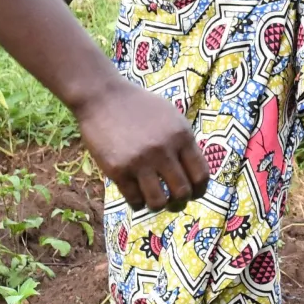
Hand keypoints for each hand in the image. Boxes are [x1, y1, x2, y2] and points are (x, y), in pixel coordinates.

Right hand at [74, 81, 210, 212]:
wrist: (103, 97)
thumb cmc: (138, 106)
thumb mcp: (171, 116)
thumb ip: (183, 142)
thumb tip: (194, 173)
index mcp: (181, 136)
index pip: (201, 175)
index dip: (200, 190)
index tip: (194, 194)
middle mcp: (163, 150)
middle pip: (182, 192)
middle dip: (180, 203)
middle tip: (174, 204)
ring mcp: (140, 161)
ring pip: (158, 202)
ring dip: (159, 206)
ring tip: (155, 201)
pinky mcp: (118, 170)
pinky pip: (134, 200)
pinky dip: (138, 204)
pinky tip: (137, 197)